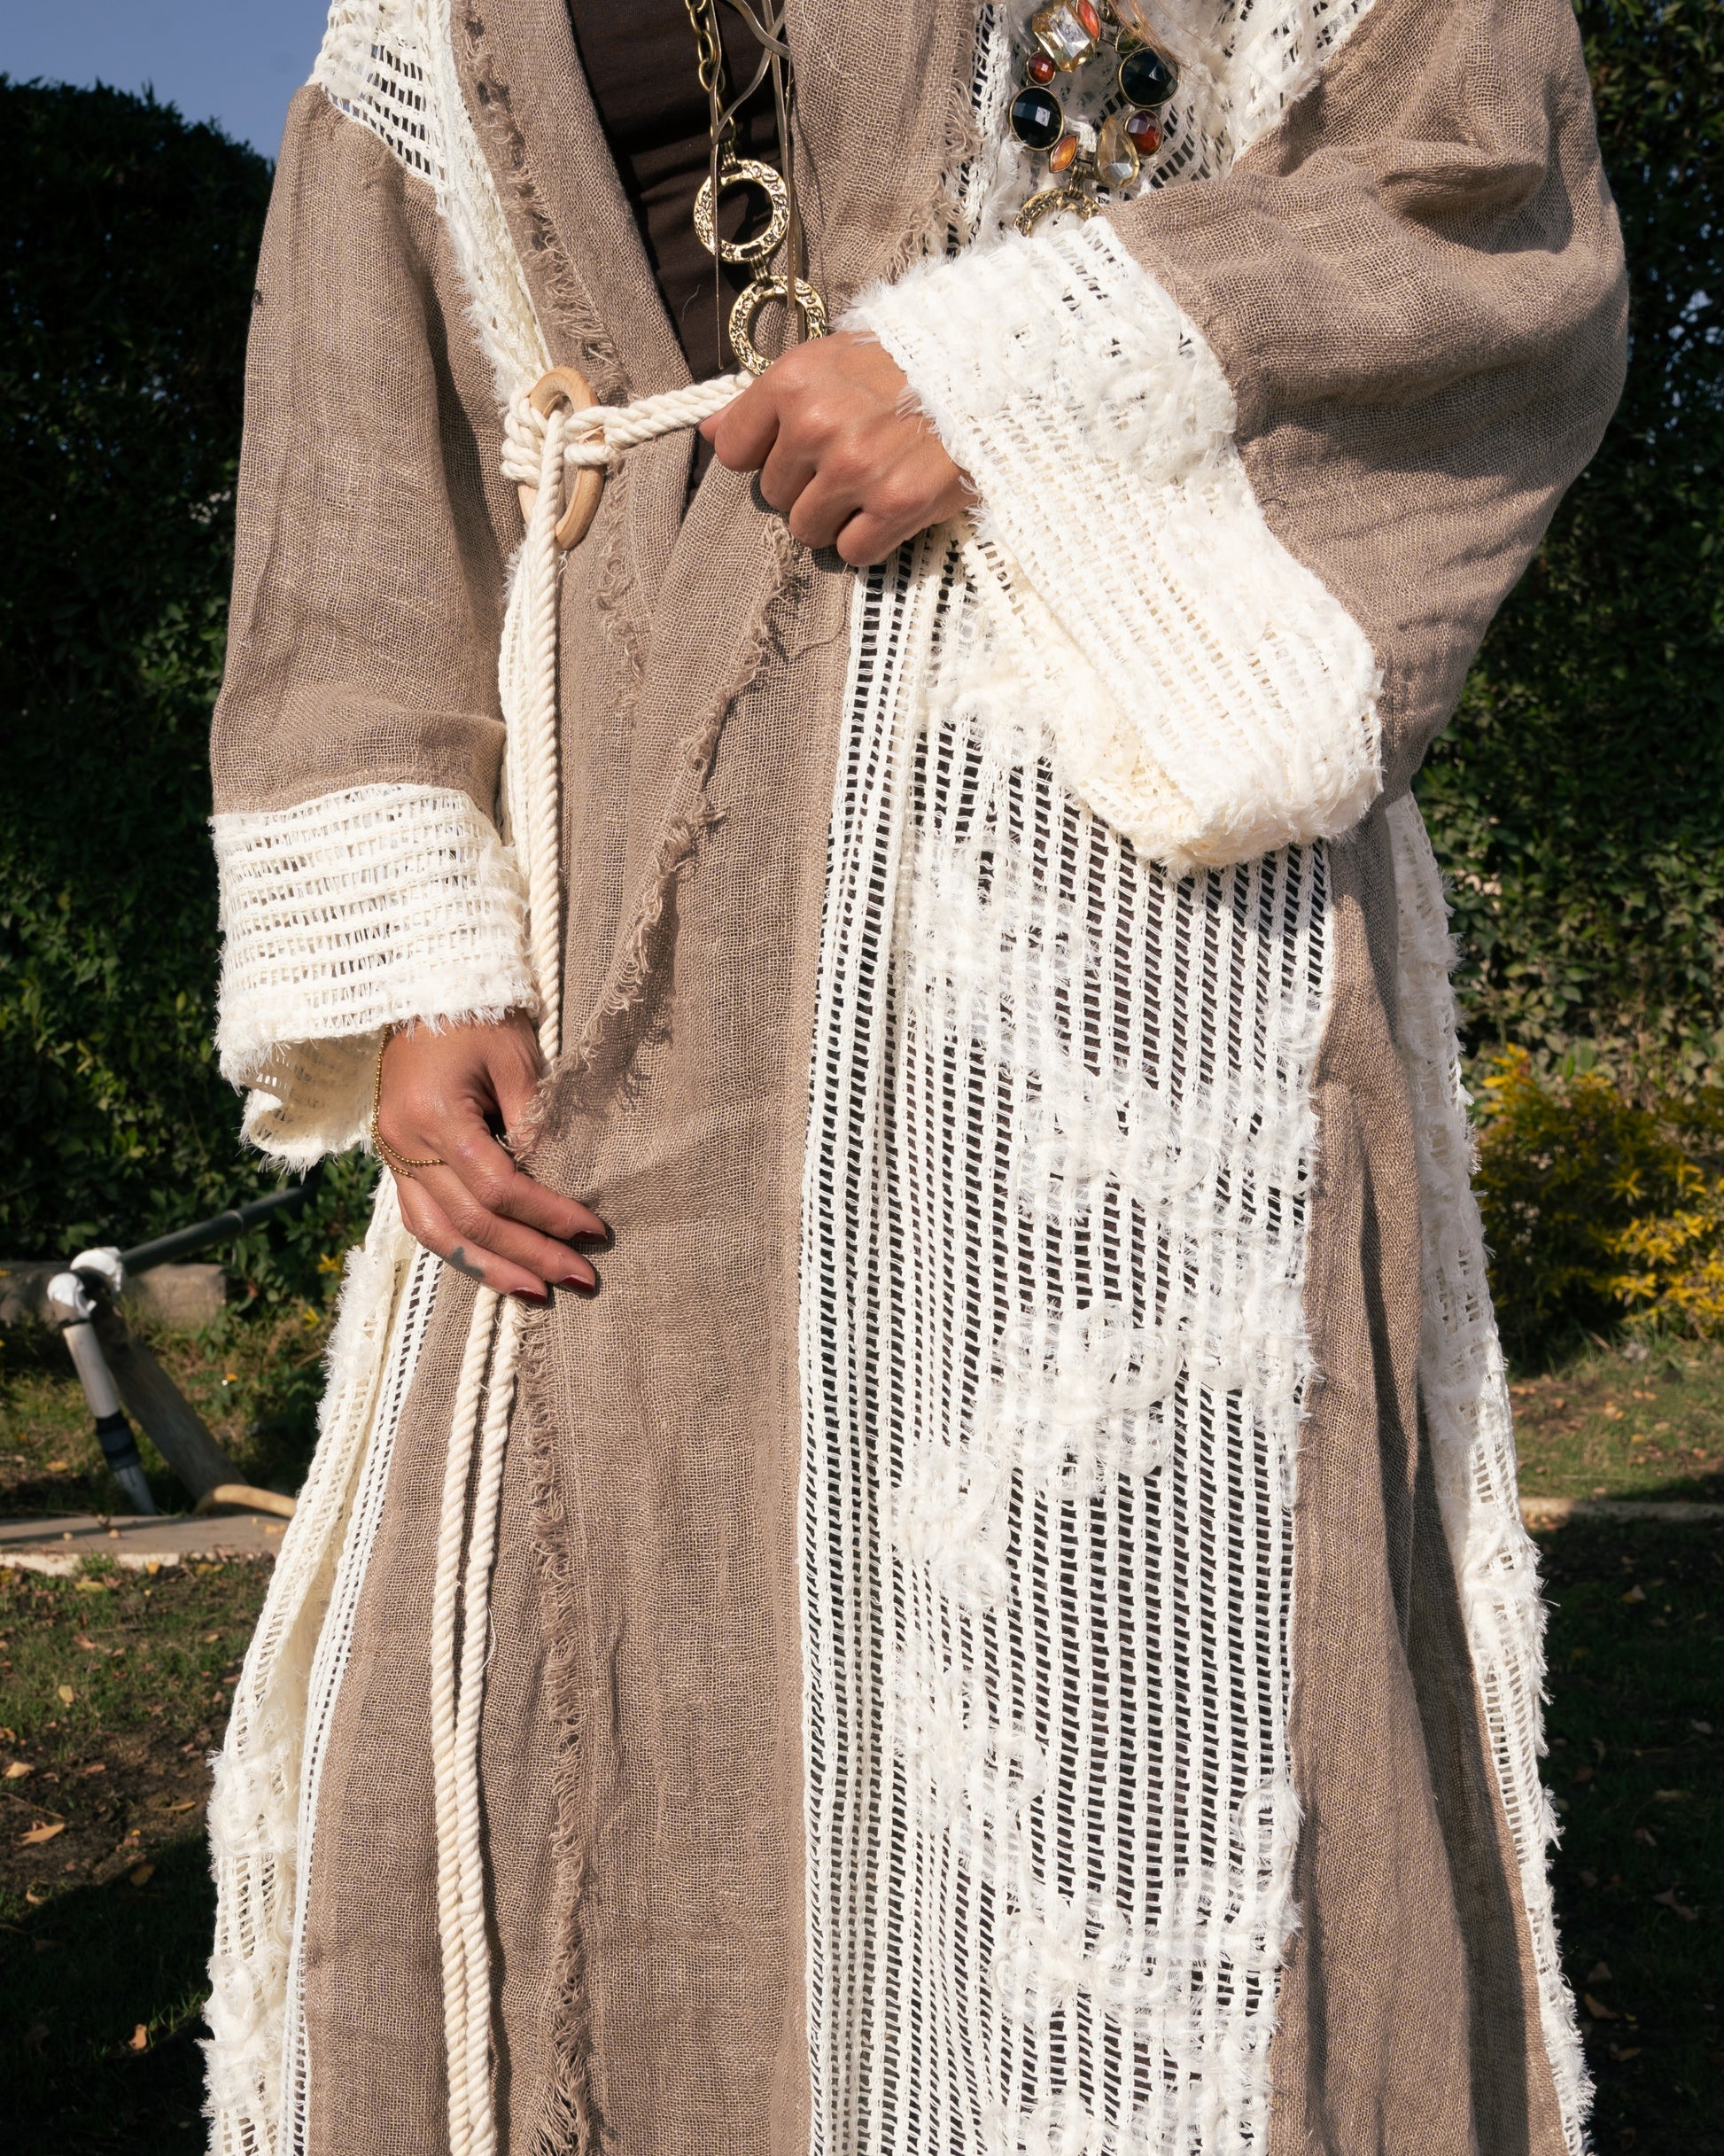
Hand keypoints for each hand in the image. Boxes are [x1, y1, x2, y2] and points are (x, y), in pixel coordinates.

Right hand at [375, 1013, 604, 1300]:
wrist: (421, 987)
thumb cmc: (476, 1015)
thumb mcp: (517, 1058)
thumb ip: (533, 1123)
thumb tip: (555, 1183)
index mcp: (435, 1116)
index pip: (498, 1188)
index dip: (547, 1215)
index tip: (593, 1229)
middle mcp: (405, 1144)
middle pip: (470, 1221)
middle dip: (528, 1254)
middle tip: (580, 1279)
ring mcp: (394, 1155)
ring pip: (437, 1233)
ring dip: (490, 1268)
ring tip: (537, 1293)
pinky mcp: (397, 1158)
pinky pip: (422, 1217)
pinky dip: (460, 1247)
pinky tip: (495, 1267)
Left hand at [700, 329, 971, 565]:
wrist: (988, 370)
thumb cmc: (906, 364)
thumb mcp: (830, 360)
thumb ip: (767, 399)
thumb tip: (710, 433)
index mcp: (794, 382)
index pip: (734, 451)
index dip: (763, 457)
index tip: (795, 452)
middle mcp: (818, 426)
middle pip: (775, 496)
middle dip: (807, 487)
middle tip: (850, 463)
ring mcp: (856, 469)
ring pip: (807, 530)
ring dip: (835, 518)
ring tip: (871, 487)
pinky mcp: (896, 505)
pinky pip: (851, 552)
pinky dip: (869, 540)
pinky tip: (890, 510)